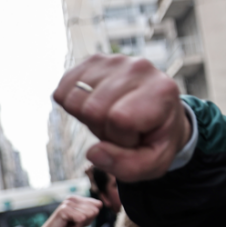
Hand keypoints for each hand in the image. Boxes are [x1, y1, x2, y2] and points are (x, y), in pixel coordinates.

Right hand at [32, 196, 101, 226]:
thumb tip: (101, 204)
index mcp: (77, 199)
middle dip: (87, 221)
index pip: (98, 205)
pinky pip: (81, 219)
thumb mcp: (81, 220)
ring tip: (70, 225)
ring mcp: (67, 203)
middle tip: (73, 224)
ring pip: (89, 214)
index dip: (91, 217)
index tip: (79, 221)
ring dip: (81, 224)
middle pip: (95, 210)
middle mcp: (72, 198)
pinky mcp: (64, 210)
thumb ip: (90, 211)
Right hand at [53, 54, 190, 181]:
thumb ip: (127, 166)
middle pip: (93, 108)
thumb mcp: (153, 163)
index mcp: (162, 90)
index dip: (121, 138)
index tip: (136, 136)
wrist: (159, 115)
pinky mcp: (93, 61)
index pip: (119, 118)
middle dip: (103, 129)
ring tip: (111, 116)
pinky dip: (74, 106)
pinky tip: (97, 106)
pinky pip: (63, 91)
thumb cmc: (155, 139)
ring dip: (88, 118)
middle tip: (122, 129)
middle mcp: (140, 68)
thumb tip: (93, 152)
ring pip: (74, 99)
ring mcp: (115, 60)